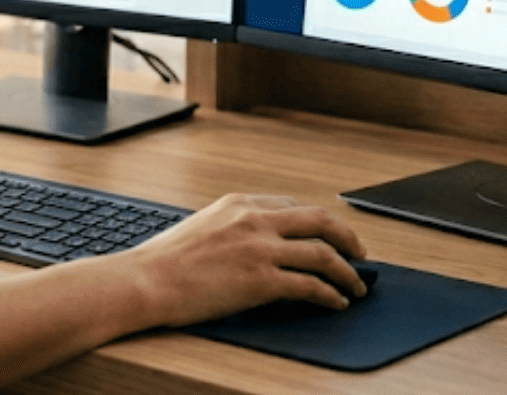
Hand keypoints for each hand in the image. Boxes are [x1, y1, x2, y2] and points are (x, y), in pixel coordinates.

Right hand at [115, 193, 367, 326]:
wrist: (146, 281)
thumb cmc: (162, 261)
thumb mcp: (201, 227)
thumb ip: (231, 229)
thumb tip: (252, 247)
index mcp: (238, 203)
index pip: (292, 206)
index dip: (317, 223)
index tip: (327, 235)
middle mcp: (254, 220)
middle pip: (319, 220)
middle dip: (347, 236)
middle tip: (360, 252)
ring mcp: (260, 249)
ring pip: (323, 254)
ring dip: (347, 272)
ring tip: (356, 285)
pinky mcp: (262, 281)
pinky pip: (311, 286)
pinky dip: (330, 295)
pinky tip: (336, 302)